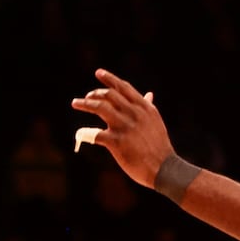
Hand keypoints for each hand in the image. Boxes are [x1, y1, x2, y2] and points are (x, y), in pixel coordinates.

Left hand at [71, 70, 174, 188]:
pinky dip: (86, 132)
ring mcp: (124, 127)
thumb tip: (149, 94)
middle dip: (95, 93)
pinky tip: (81, 133)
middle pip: (109, 95)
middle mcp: (134, 113)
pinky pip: (95, 133)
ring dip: (85, 104)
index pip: (123, 87)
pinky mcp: (116, 142)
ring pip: (100, 108)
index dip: (109, 78)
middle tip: (87, 96)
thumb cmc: (159, 146)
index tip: (99, 73)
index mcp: (144, 107)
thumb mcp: (156, 121)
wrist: (164, 167)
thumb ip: (148, 106)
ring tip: (76, 103)